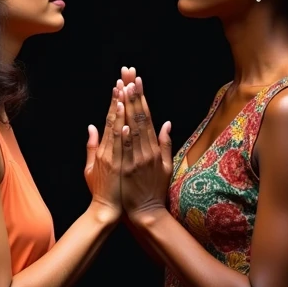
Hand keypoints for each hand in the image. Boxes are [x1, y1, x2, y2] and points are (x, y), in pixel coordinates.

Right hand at [84, 85, 124, 222]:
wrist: (105, 210)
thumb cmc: (101, 190)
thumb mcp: (91, 167)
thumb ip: (92, 146)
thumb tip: (91, 126)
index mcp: (103, 149)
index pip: (110, 120)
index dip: (115, 101)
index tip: (119, 85)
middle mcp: (108, 150)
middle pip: (115, 119)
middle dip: (121, 97)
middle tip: (124, 79)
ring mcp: (114, 159)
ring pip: (119, 130)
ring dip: (123, 111)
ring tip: (125, 92)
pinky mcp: (120, 169)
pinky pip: (123, 150)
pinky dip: (124, 136)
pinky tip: (126, 124)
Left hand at [118, 68, 172, 221]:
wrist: (147, 212)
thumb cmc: (154, 189)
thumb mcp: (165, 165)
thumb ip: (164, 143)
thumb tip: (166, 123)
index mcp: (153, 148)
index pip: (146, 117)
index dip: (141, 97)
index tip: (137, 80)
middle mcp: (146, 150)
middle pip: (139, 117)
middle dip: (134, 94)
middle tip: (130, 74)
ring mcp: (137, 159)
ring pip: (131, 129)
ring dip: (127, 107)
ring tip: (123, 87)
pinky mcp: (128, 169)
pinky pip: (125, 148)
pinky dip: (124, 134)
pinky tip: (122, 119)